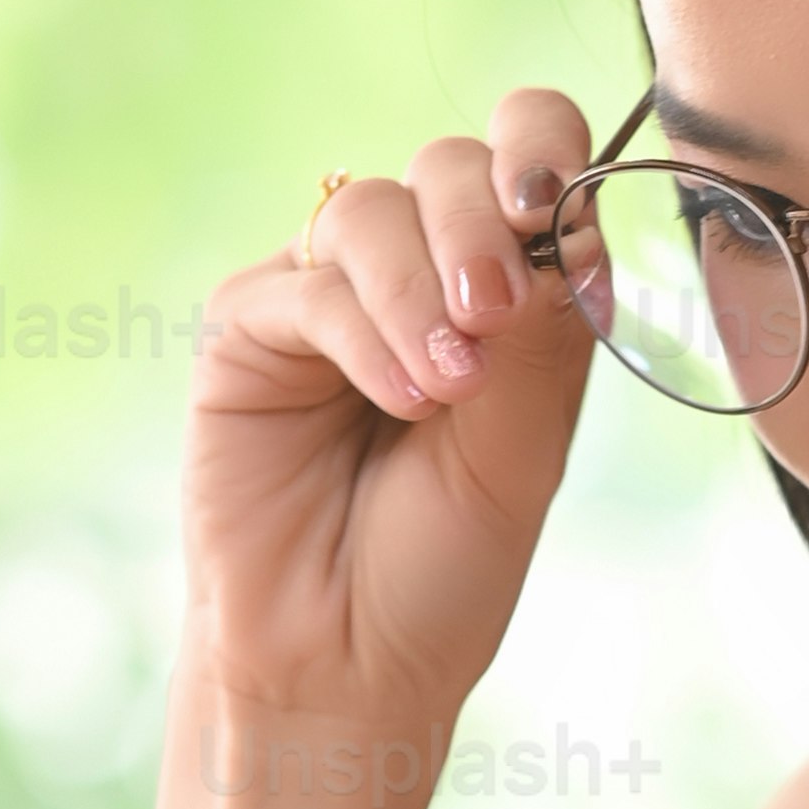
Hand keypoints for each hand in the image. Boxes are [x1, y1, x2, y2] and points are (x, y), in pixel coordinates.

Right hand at [181, 87, 607, 757]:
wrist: (347, 661)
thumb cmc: (443, 564)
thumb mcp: (525, 448)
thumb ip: (543, 337)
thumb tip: (558, 224)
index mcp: (504, 285)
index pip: (526, 155)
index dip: (543, 147)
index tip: (557, 208)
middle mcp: (417, 273)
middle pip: (448, 165)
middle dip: (481, 224)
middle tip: (497, 317)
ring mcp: (328, 293)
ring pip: (373, 211)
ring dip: (419, 290)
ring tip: (448, 389)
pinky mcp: (249, 330)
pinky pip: (306, 286)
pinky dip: (363, 333)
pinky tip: (400, 399)